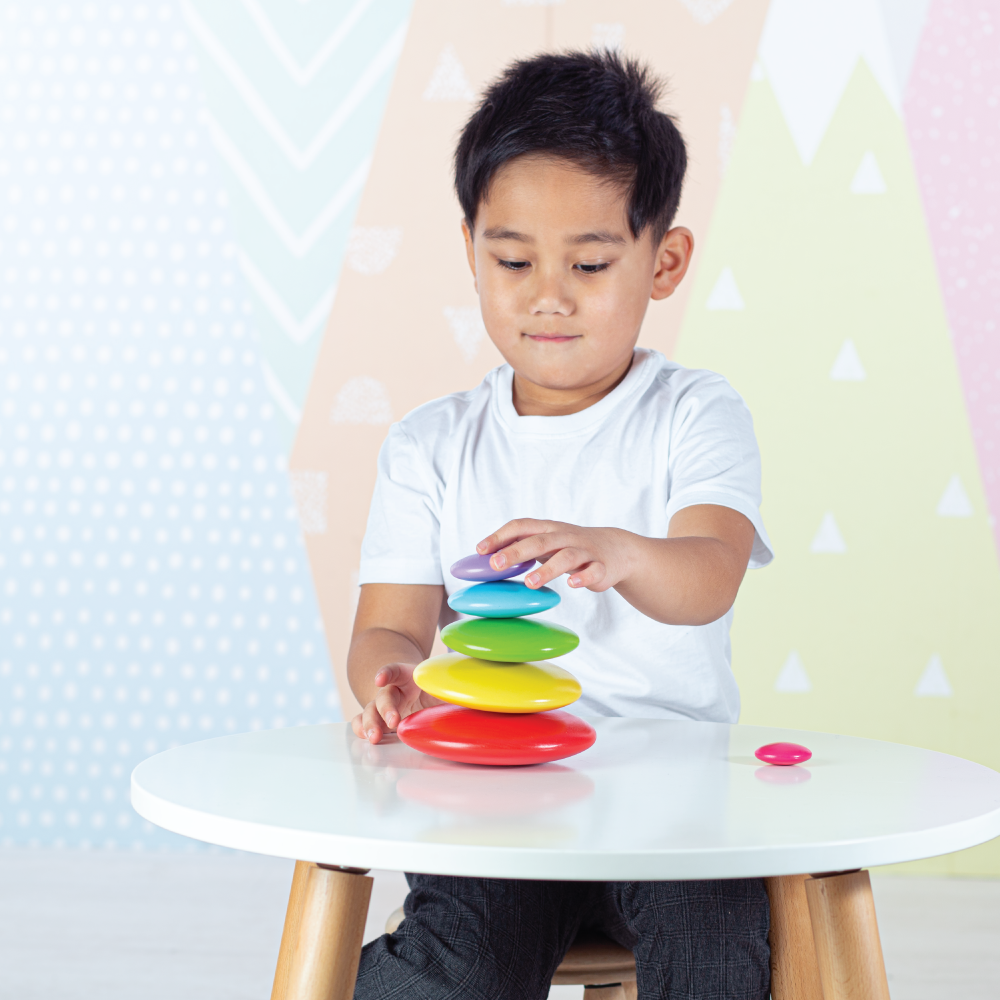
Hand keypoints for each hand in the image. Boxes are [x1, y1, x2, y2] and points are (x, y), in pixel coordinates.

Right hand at [350, 662, 442, 744]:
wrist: (421, 694)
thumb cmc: (433, 690)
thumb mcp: (442, 689)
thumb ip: (451, 692)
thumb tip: (471, 699)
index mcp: (407, 677)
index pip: (394, 670)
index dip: (386, 673)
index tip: (380, 680)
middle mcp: (392, 691)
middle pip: (384, 696)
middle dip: (386, 709)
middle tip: (393, 722)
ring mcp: (383, 706)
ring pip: (370, 711)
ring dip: (370, 724)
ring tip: (374, 738)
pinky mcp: (379, 721)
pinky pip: (363, 722)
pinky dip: (361, 729)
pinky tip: (365, 738)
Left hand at [477, 519, 634, 592]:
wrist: (617, 549)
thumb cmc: (571, 546)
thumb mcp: (547, 542)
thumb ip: (522, 547)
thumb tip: (486, 558)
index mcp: (548, 529)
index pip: (521, 526)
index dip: (500, 536)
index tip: (480, 550)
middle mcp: (565, 537)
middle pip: (539, 541)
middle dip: (516, 551)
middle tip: (495, 564)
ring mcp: (584, 551)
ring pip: (565, 557)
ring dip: (547, 569)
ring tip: (530, 582)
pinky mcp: (601, 567)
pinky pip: (593, 571)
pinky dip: (583, 577)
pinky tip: (572, 585)